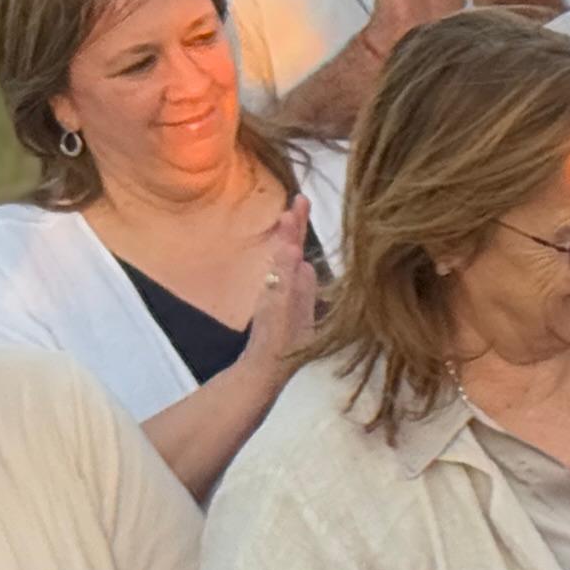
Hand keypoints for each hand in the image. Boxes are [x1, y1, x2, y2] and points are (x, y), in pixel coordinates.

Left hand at [237, 195, 319, 384]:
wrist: (267, 368)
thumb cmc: (281, 346)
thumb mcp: (288, 315)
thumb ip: (294, 287)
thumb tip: (302, 259)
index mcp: (282, 282)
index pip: (289, 246)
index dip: (294, 226)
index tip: (298, 202)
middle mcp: (281, 283)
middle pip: (288, 248)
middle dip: (295, 225)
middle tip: (300, 201)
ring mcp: (283, 293)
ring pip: (288, 260)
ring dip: (293, 238)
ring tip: (297, 218)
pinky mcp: (286, 307)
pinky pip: (292, 279)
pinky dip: (296, 264)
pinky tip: (302, 263)